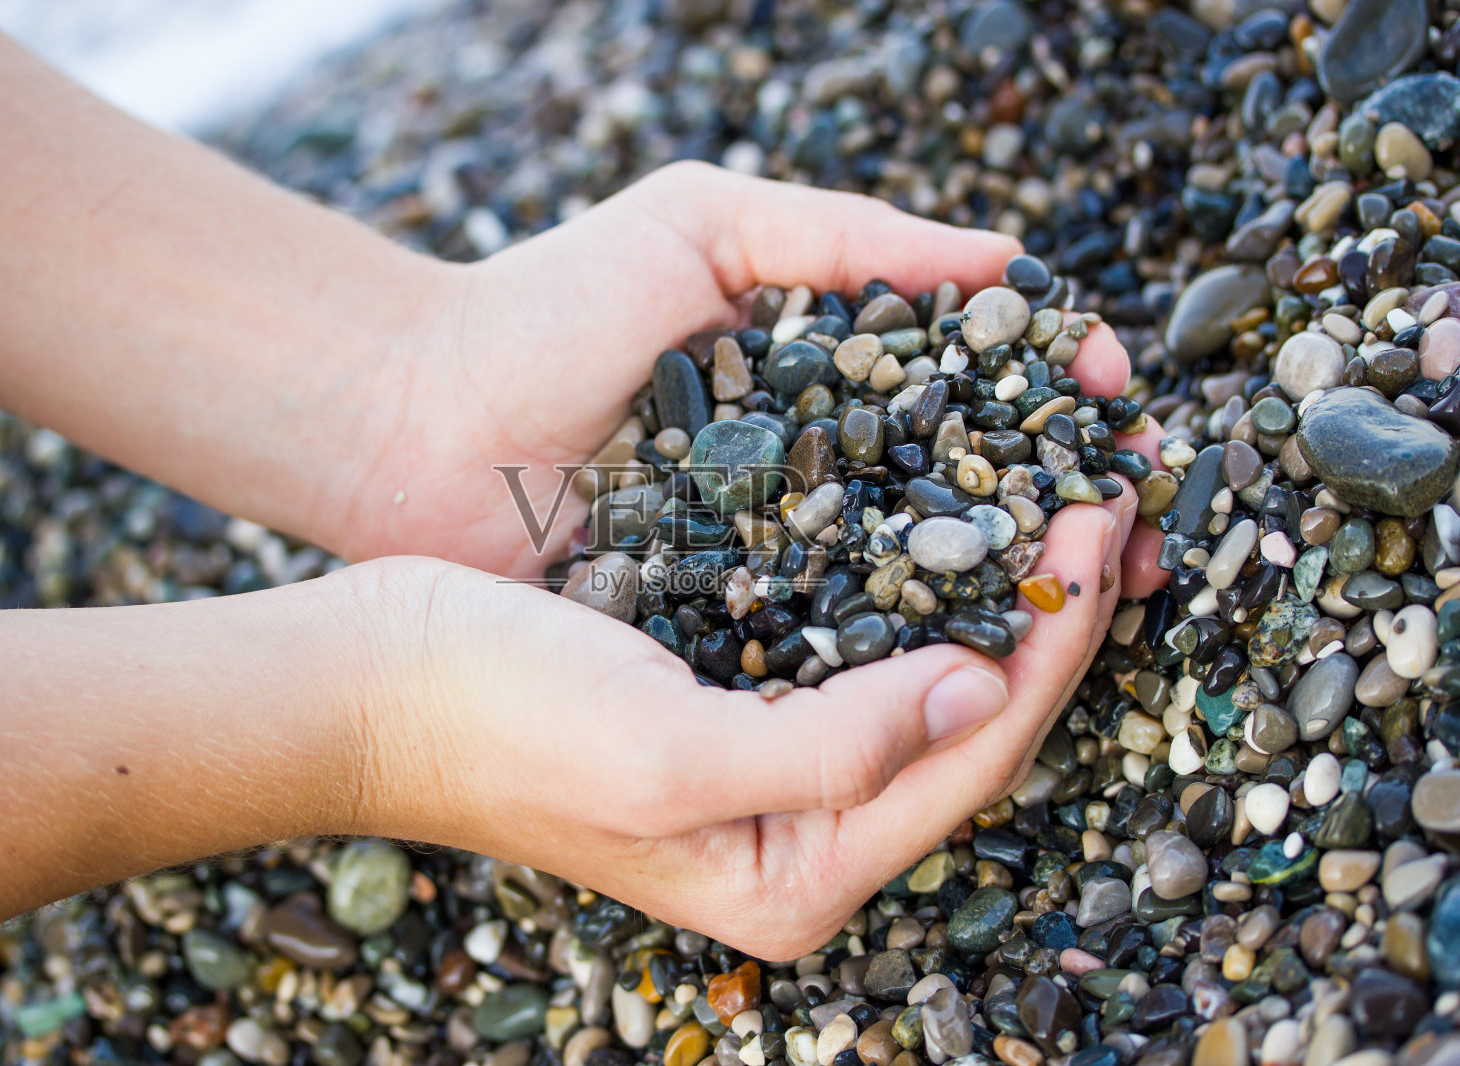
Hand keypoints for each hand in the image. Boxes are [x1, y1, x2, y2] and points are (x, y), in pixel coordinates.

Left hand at [329, 162, 1150, 581]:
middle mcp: (809, 487)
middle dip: (1060, 517)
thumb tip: (1007, 266)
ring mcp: (768, 572)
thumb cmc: (544, 311)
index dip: (1054, 409)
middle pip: (963, 510)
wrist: (413, 423)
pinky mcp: (719, 646)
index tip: (1122, 416)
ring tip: (1093, 593)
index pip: (969, 400)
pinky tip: (979, 662)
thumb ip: (843, 237)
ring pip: (913, 599)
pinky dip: (901, 666)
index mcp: (818, 390)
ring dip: (1009, 597)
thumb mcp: (699, 229)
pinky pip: (828, 662)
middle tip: (1134, 526)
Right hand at [349, 479, 1135, 959]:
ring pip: (926, 671)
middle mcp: (798, 831)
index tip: (1099, 523)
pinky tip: (947, 504)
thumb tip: (971, 693)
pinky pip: (860, 633)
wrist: (372, 680)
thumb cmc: (497, 724)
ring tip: (1056, 488)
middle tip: (1106, 491)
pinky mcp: (738, 691)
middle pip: (968, 720)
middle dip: (1047, 610)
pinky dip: (915, 571)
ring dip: (994, 583)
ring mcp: (769, 761)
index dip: (1052, 642)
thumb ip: (830, 750)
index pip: (973, 758)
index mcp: (796, 877)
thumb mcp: (666, 752)